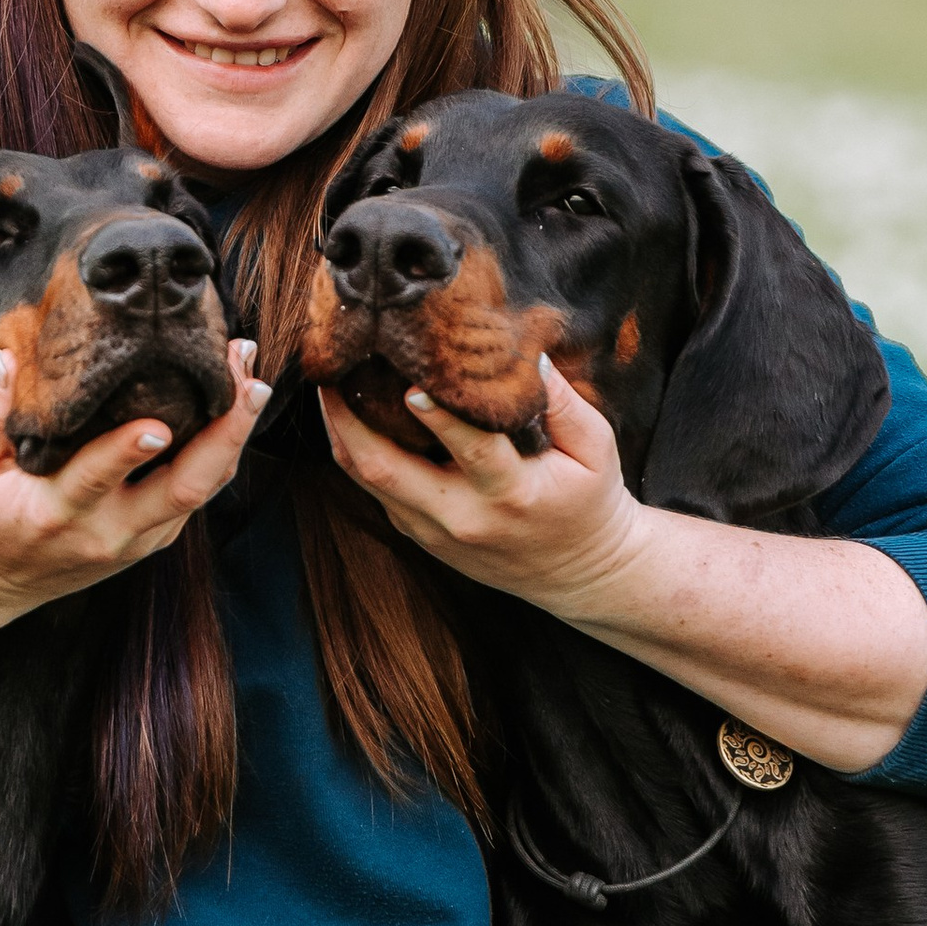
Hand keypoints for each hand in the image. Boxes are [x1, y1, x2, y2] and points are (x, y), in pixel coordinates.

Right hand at [0, 339, 272, 623]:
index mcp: (53, 510)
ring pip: (201, 492)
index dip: (130, 450)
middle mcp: (105, 531)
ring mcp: (135, 541)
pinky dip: (221, 454)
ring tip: (251, 381)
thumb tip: (11, 357)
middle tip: (249, 382)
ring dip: (234, 438)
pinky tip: (234, 410)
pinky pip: (196, 497)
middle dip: (225, 435)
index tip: (161, 421)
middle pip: (183, 488)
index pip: (99, 476)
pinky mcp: (150, 541)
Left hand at [319, 354, 649, 620]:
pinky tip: (351, 415)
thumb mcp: (597, 448)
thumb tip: (528, 353)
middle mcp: (463, 516)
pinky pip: (375, 491)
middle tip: (333, 371)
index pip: (469, 448)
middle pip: (386, 469)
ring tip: (329, 384)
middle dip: (349, 418)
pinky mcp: (420, 536)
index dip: (437, 414)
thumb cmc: (588, 500)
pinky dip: (357, 451)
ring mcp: (434, 531)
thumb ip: (563, 401)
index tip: (410, 380)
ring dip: (341, 432)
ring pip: (367, 481)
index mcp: (512, 493)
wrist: (579, 572)